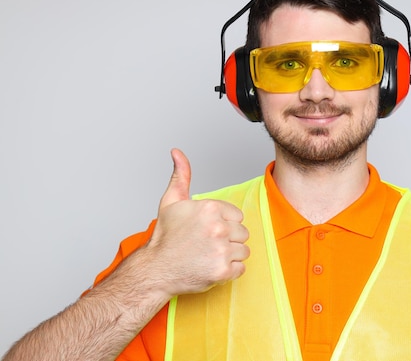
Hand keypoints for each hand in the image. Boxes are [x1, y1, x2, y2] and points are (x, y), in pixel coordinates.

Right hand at [145, 148, 249, 296]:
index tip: (207, 231)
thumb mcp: (171, 202)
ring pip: (243, 250)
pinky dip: (229, 271)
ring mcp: (221, 250)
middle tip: (206, 245)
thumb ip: (181, 175)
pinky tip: (212, 267)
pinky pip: (241, 268)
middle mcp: (218, 227)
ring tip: (209, 256)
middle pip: (242, 233)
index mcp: (210, 208)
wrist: (155, 270)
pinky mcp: (223, 271)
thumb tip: (177, 152)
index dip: (223, 224)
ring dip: (230, 255)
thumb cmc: (165, 237)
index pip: (237, 216)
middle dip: (228, 239)